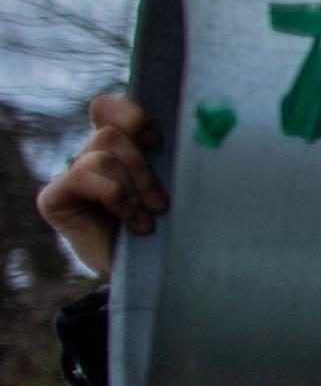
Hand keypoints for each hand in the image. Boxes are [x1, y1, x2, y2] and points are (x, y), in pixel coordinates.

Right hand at [37, 94, 166, 281]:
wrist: (147, 276)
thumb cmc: (166, 232)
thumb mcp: (172, 189)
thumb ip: (170, 160)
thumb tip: (201, 129)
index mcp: (117, 149)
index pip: (108, 109)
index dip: (130, 116)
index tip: (157, 142)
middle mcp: (89, 158)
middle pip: (111, 134)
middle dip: (142, 168)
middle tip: (161, 202)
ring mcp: (69, 178)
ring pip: (100, 154)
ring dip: (132, 187)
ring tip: (148, 218)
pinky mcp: (54, 198)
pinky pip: (81, 176)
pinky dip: (114, 196)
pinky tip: (131, 222)